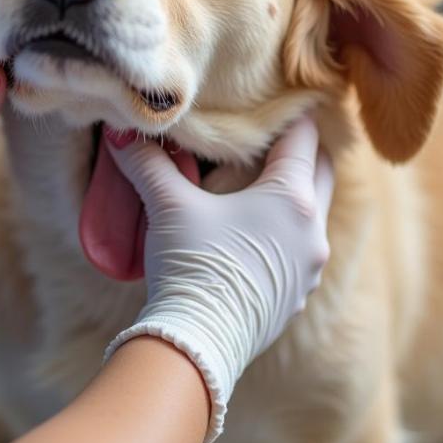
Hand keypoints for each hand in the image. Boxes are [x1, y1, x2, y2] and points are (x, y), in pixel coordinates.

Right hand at [102, 116, 332, 442]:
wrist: (196, 344)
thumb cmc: (192, 265)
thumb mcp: (168, 205)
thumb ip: (147, 162)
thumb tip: (120, 133)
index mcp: (293, 199)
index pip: (304, 138)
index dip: (290, 113)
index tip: (278, 98)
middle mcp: (313, 231)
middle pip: (322, 172)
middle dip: (302, 149)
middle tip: (275, 132)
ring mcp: (308, 268)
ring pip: (314, 212)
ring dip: (296, 192)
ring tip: (264, 180)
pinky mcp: (295, 296)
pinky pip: (301, 248)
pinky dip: (286, 229)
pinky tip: (256, 231)